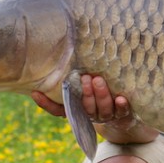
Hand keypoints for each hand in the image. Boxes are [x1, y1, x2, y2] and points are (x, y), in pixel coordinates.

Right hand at [32, 74, 157, 143]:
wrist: (128, 113)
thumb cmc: (102, 91)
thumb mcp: (88, 83)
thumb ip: (76, 74)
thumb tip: (63, 47)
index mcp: (79, 109)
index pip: (58, 109)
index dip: (46, 103)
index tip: (35, 92)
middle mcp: (91, 114)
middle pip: (85, 107)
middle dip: (84, 93)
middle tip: (84, 77)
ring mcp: (107, 115)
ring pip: (102, 109)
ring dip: (100, 95)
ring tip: (98, 80)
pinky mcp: (124, 114)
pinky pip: (122, 112)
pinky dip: (121, 106)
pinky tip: (121, 99)